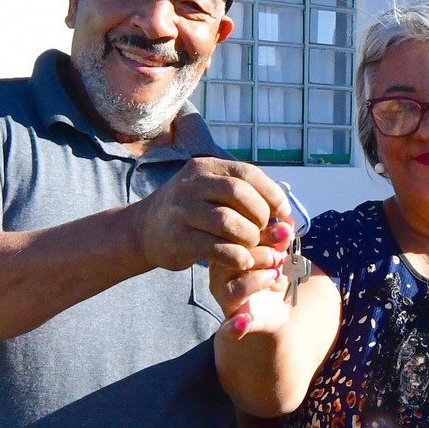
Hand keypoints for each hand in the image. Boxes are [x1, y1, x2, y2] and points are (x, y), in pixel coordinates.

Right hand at [133, 157, 286, 271]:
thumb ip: (242, 194)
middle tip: (265, 230)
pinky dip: (236, 256)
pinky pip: (215, 247)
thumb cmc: (189, 211)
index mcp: (205, 167)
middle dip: (260, 214)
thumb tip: (284, 210)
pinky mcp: (177, 238)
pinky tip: (243, 260)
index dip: (271, 192)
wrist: (144, 229)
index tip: (283, 210)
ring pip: (227, 221)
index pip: (247, 172)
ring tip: (254, 245)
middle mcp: (191, 184)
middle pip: (238, 193)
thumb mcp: (210, 191)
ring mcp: (181, 210)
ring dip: (250, 237)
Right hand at [211, 215, 294, 337]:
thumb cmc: (270, 273)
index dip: (263, 229)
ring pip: (234, 288)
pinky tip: (246, 320)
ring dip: (259, 280)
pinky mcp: (233, 320)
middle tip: (281, 254)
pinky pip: (229, 327)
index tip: (285, 230)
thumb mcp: (278, 252)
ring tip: (276, 275)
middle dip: (264, 252)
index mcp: (227, 248)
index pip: (236, 233)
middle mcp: (220, 271)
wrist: (269, 310)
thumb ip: (281, 237)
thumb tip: (289, 220)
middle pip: (233, 257)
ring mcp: (224, 296)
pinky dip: (236, 326)